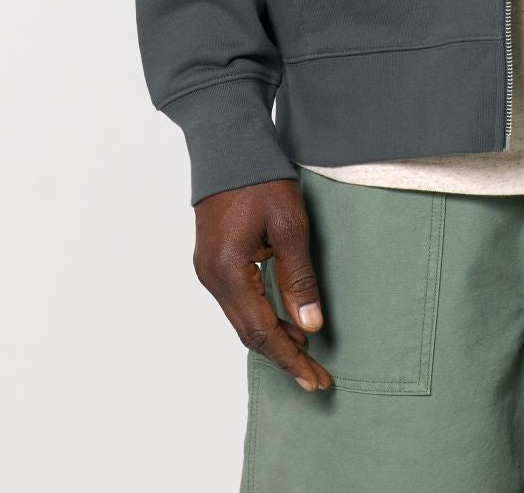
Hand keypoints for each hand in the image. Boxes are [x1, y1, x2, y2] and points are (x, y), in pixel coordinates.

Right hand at [192, 178, 333, 390]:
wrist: (228, 144)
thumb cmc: (260, 178)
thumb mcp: (289, 225)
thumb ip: (299, 278)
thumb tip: (310, 327)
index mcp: (228, 271)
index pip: (261, 331)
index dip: (290, 359)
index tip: (315, 379)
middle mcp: (211, 277)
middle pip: (248, 332)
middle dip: (284, 356)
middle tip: (315, 377)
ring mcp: (208, 269)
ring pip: (242, 319)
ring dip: (272, 336)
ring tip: (306, 352)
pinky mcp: (212, 260)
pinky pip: (237, 301)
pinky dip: (261, 315)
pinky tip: (283, 319)